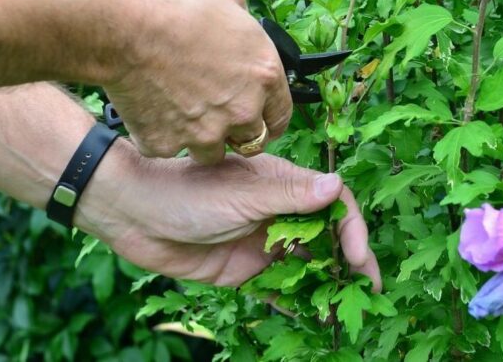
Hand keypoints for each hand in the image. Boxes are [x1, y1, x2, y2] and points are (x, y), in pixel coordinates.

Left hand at [78, 142, 381, 289]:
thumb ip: (290, 196)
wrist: (134, 213)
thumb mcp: (242, 193)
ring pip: (306, 264)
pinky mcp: (244, 270)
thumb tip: (336, 186)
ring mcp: (263, 243)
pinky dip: (296, 302)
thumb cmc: (188, 190)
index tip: (356, 257)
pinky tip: (312, 318)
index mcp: (285, 186)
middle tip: (368, 290)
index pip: (333, 205)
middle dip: (350, 261)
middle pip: (327, 237)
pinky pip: (277, 288)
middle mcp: (280, 213)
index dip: (351, 229)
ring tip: (343, 310)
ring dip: (326, 284)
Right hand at [104, 0, 292, 163]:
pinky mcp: (166, 143)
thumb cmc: (176, 6)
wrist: (124, 26)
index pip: (281, 116)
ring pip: (211, 153)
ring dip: (202, 139)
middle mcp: (241, 111)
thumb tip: (239, 14)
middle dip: (236, 130)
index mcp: (265, 76)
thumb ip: (243, 12)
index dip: (268, 117)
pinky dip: (161, 135)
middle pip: (250, 141)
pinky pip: (168, 148)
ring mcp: (204, 133)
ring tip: (183, 114)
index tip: (258, 117)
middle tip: (216, 114)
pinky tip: (152, 110)